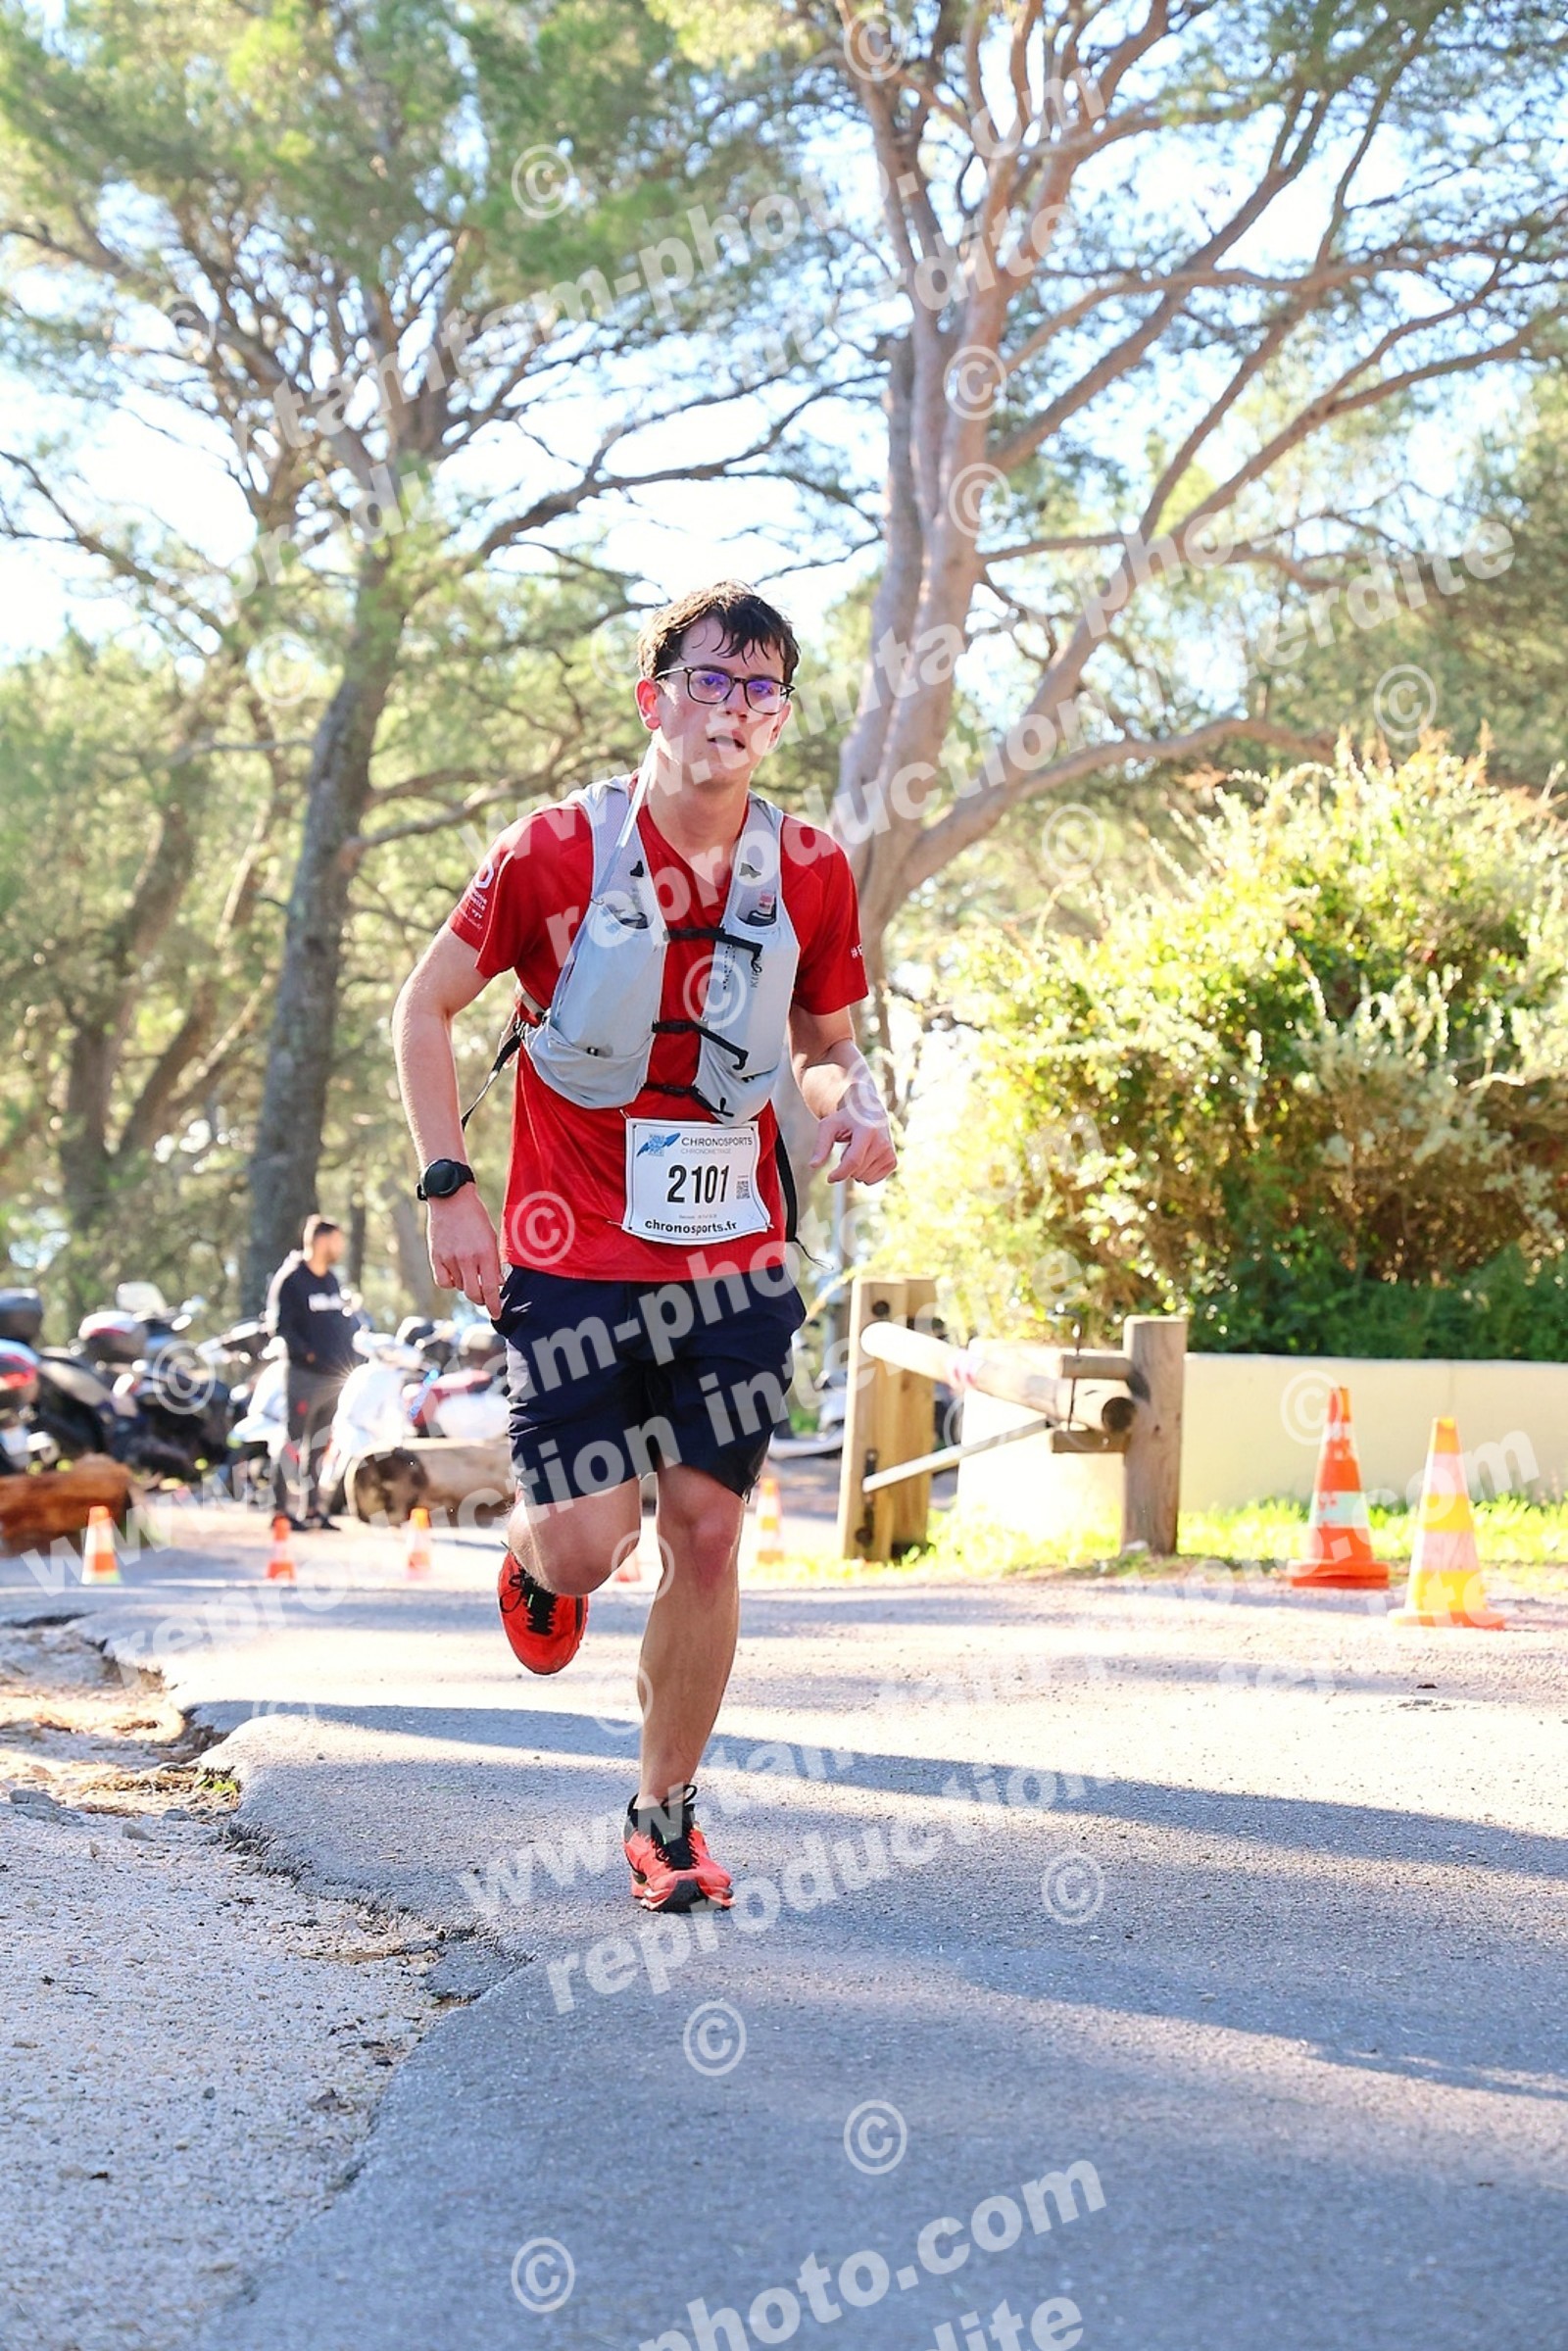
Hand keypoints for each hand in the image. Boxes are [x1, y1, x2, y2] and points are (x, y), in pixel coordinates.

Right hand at [427, 1188, 503, 1317]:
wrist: (451, 1197)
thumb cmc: (475, 1216)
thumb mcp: (491, 1236)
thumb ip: (494, 1262)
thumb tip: (498, 1284)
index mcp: (485, 1253)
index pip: (490, 1289)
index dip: (494, 1305)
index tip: (497, 1314)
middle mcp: (467, 1258)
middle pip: (473, 1294)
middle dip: (481, 1300)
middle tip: (484, 1297)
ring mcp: (450, 1258)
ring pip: (459, 1287)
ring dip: (466, 1286)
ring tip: (469, 1271)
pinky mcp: (435, 1256)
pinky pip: (443, 1282)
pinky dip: (450, 1282)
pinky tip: (454, 1274)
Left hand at [807, 1092, 896, 1185]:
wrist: (870, 1112)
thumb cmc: (846, 1119)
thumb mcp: (829, 1126)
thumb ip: (821, 1145)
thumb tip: (813, 1166)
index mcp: (867, 1131)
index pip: (853, 1161)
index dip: (839, 1173)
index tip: (829, 1178)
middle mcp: (882, 1142)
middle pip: (857, 1171)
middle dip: (845, 1167)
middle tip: (848, 1148)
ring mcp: (889, 1153)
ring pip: (864, 1178)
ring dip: (855, 1170)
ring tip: (857, 1151)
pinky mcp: (892, 1161)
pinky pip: (872, 1180)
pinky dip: (864, 1174)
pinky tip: (865, 1159)